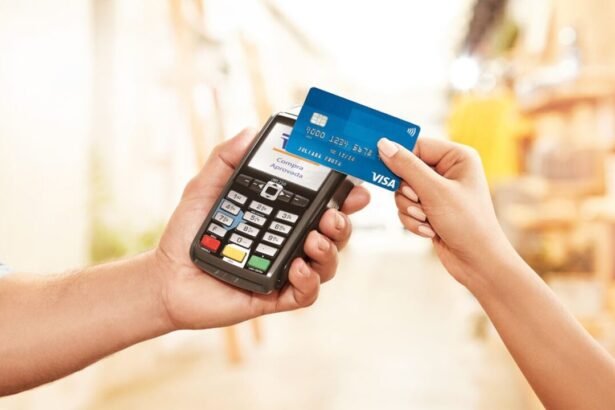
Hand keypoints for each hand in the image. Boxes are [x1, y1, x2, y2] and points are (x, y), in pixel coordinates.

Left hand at [154, 128, 369, 329]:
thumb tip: (250, 131)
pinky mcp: (276, 297)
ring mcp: (285, 270)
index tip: (355, 187)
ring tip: (314, 241)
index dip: (344, 197)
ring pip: (327, 264)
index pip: (322, 204)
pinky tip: (296, 268)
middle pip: (334, 234)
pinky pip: (306, 294)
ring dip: (329, 251)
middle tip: (332, 216)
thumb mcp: (205, 188)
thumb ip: (226, 158)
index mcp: (282, 216)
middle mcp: (289, 242)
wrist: (167, 276)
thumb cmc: (187, 233)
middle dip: (343, 224)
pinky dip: (308, 281)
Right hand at [377, 137, 513, 288]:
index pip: (417, 145)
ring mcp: (439, 191)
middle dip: (408, 192)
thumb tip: (384, 145)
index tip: (379, 164)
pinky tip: (429, 230)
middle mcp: (449, 171)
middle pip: (406, 170)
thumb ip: (407, 167)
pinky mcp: (431, 209)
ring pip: (403, 192)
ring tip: (427, 220)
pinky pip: (407, 208)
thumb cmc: (468, 223)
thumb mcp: (434, 191)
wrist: (478, 262)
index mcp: (457, 157)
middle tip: (419, 202)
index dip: (399, 157)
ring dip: (410, 209)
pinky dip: (413, 220)